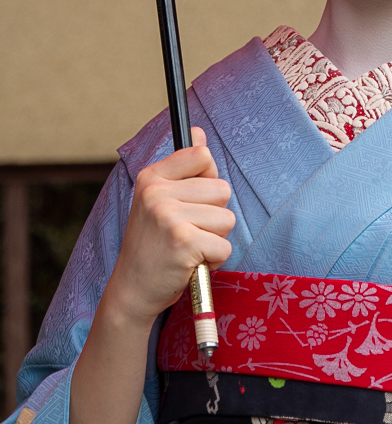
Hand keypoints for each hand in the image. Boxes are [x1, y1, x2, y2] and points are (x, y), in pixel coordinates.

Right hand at [105, 127, 234, 326]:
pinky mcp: (183, 242)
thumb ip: (182, 166)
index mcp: (151, 176)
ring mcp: (169, 217)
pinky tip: (190, 263)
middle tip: (187, 232)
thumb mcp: (158, 199)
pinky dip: (214, 260)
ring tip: (188, 247)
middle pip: (222, 189)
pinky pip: (225, 247)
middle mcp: (157, 193)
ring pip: (227, 219)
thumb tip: (198, 132)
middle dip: (213, 215)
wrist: (132, 291)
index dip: (207, 180)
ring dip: (215, 239)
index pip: (203, 155)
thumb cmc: (152, 244)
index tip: (191, 199)